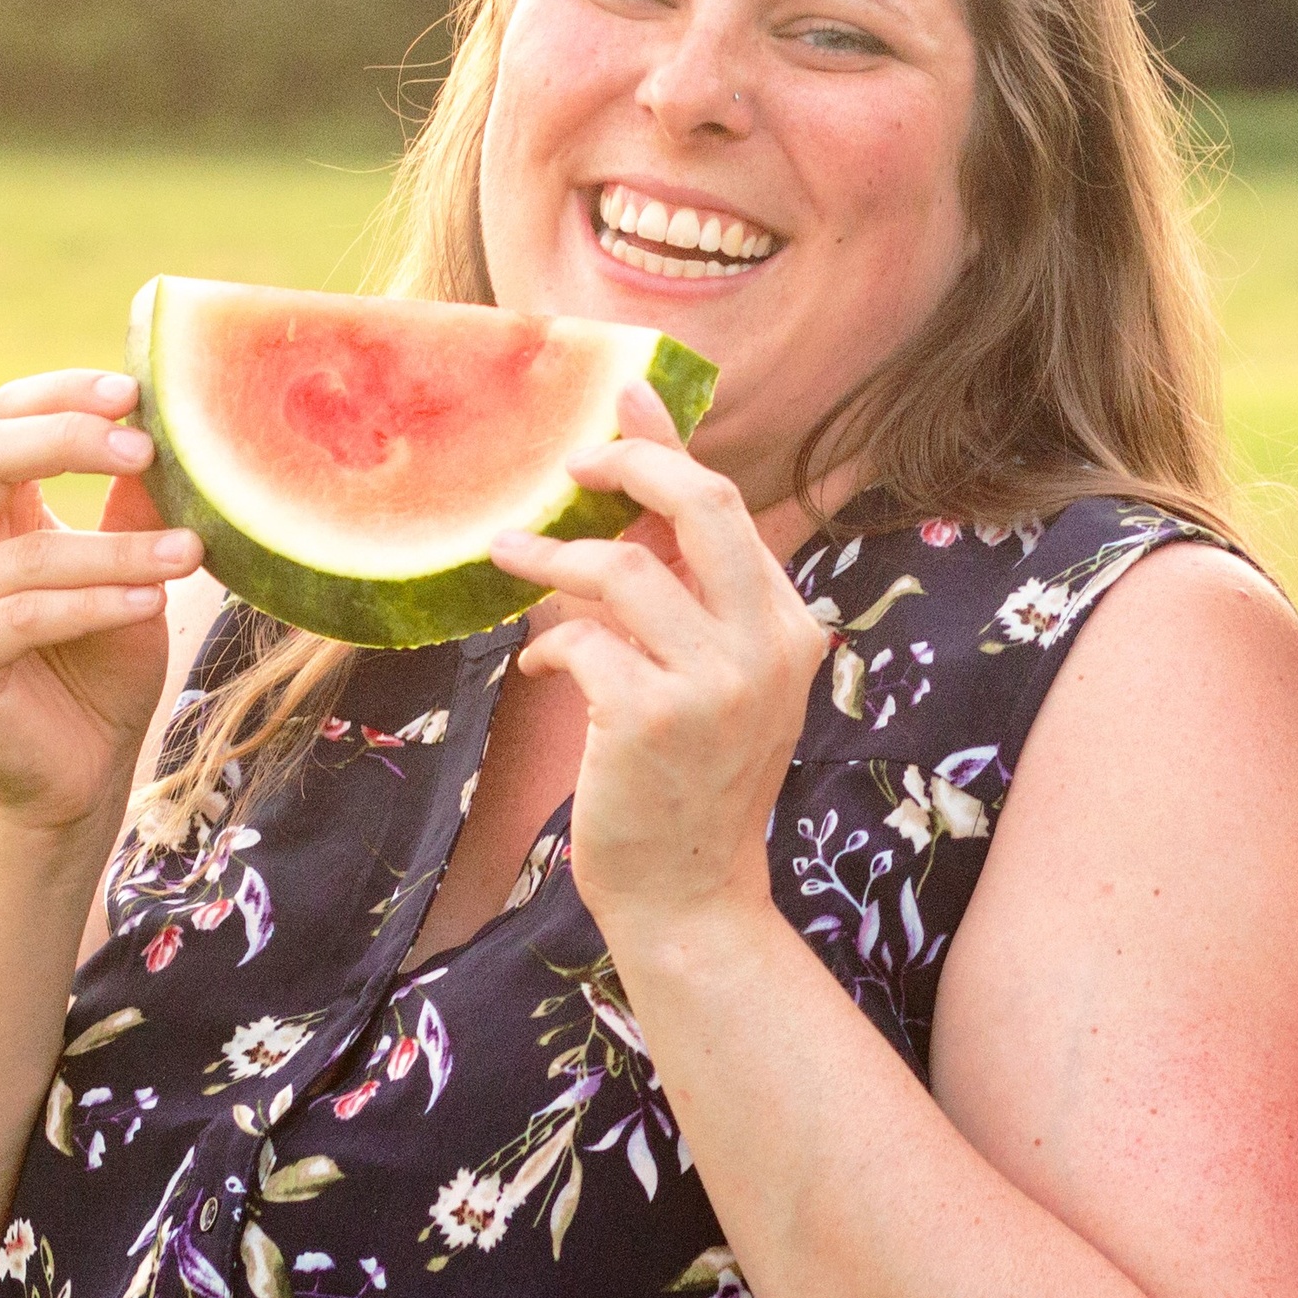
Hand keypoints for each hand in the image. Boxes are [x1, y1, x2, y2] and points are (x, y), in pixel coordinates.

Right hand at [0, 371, 204, 837]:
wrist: (83, 772)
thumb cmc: (107, 666)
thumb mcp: (133, 573)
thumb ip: (135, 509)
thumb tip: (176, 426)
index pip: (1, 421)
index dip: (60, 397)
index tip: (133, 390)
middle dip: (70, 440)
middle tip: (148, 447)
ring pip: (29, 554)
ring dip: (119, 549)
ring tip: (190, 552)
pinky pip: (21, 616)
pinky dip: (92, 604)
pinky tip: (148, 601)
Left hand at [488, 386, 830, 935]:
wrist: (693, 894)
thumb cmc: (691, 784)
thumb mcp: (716, 681)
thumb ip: (688, 599)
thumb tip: (629, 509)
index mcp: (789, 627)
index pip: (728, 509)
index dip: (667, 450)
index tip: (623, 403)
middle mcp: (767, 645)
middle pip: (701, 505)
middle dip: (626, 467)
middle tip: (567, 466)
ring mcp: (717, 681)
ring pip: (621, 569)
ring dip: (551, 561)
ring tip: (508, 559)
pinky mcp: (653, 716)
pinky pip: (580, 642)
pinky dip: (547, 648)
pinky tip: (540, 671)